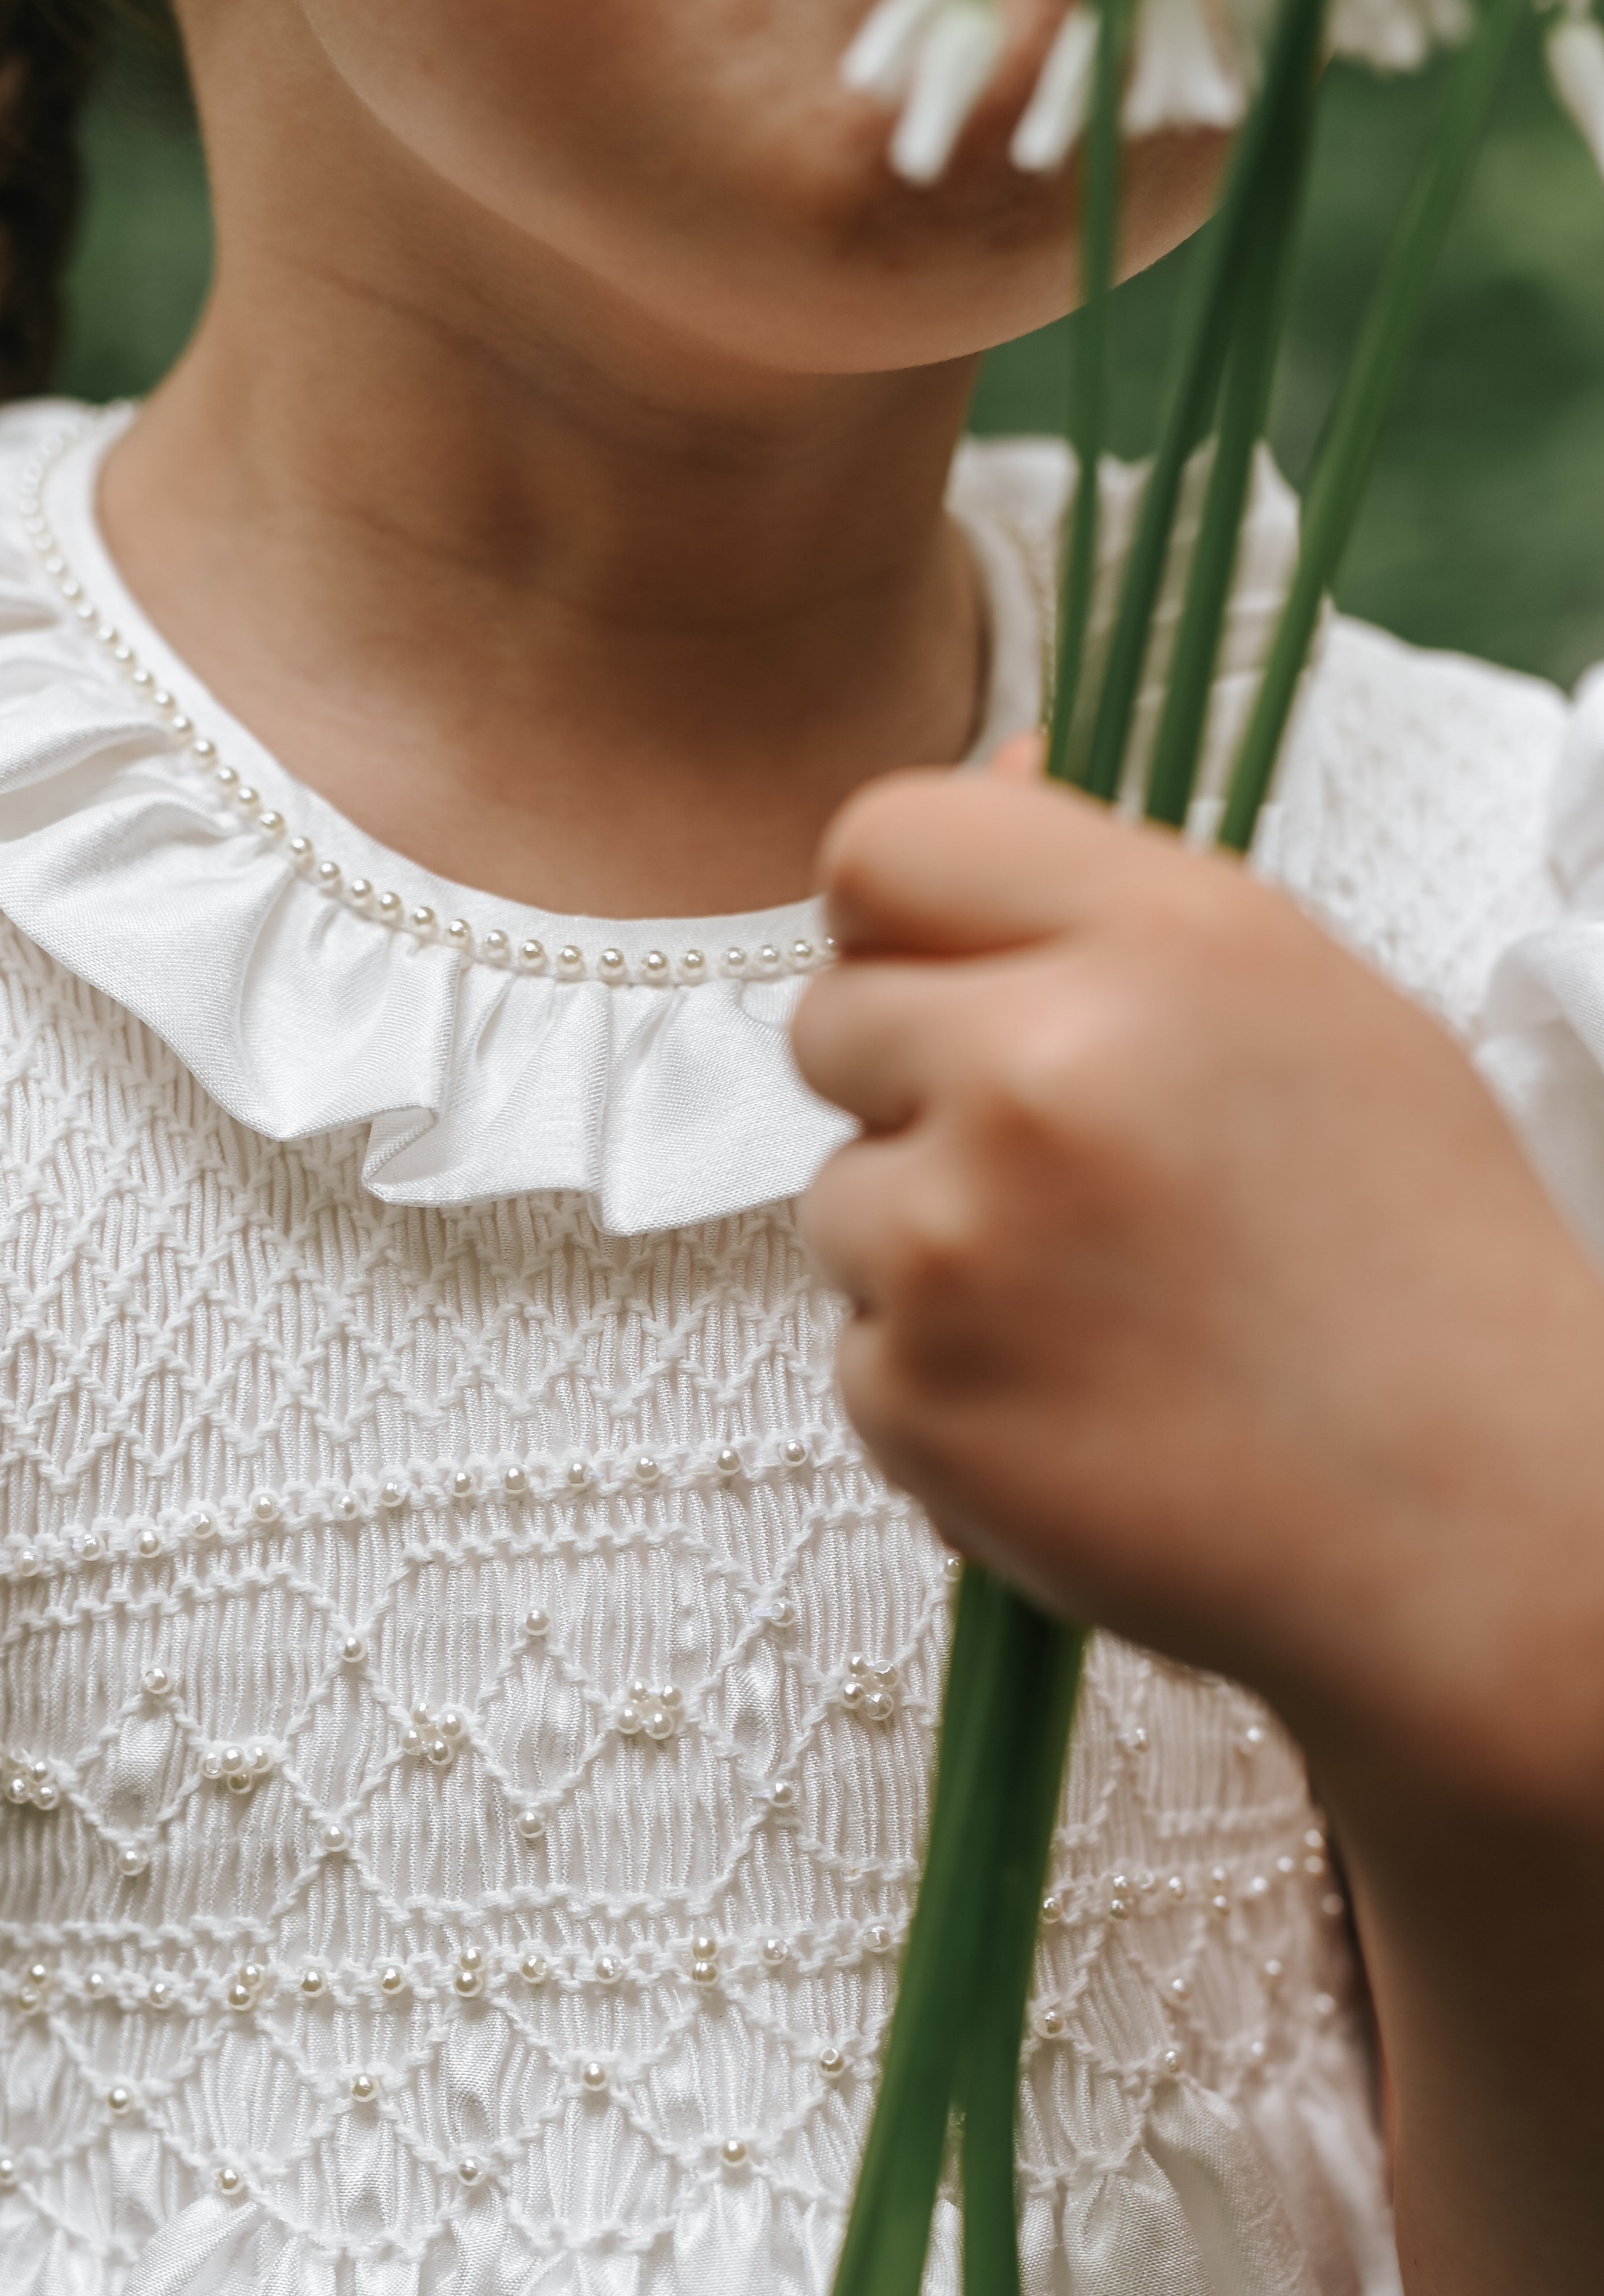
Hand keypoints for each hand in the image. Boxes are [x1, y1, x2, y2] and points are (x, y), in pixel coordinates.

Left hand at [792, 765, 1603, 1822]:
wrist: (1467, 1522)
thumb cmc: (1410, 1271)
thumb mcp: (1310, 1012)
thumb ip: (1119, 904)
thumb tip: (986, 774)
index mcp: (1157, 942)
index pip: (886, 841)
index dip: (899, 917)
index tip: (943, 980)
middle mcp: (1038, 1068)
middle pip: (828, 1019)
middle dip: (909, 1089)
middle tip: (1057, 1178)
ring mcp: (954, 1241)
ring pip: (835, 1196)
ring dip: (926, 1245)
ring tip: (1099, 1311)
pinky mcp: (910, 1395)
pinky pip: (858, 1350)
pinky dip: (944, 1383)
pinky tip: (1084, 1407)